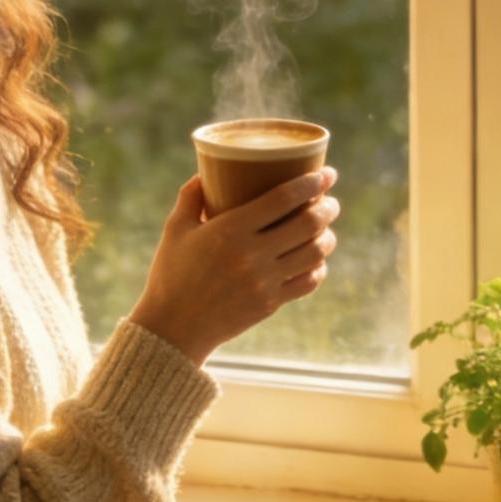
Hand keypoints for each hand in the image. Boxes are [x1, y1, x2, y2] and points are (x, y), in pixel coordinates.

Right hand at [129, 165, 340, 367]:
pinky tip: (316, 259)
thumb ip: (190, 197)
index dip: (310, 183)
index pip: (283, 199)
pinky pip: (308, 282)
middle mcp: (252, 255)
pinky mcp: (270, 304)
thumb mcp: (175, 229)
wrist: (173, 328)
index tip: (327, 173)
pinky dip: (318, 267)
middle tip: (330, 200)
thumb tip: (205, 173)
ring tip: (326, 227)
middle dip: (327, 207)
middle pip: (307, 224)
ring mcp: (265, 282)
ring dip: (327, 236)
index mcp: (229, 230)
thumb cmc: (170, 274)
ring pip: (314, 253)